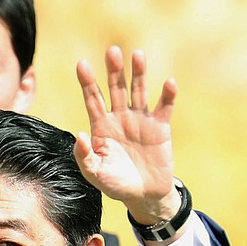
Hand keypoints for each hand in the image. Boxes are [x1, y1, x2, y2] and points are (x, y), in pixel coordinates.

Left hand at [73, 46, 180, 225]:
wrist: (143, 194)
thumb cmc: (114, 183)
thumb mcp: (95, 173)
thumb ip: (84, 156)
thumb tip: (78, 135)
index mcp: (101, 127)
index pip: (93, 100)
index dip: (87, 82)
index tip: (82, 64)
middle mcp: (120, 118)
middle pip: (116, 89)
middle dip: (114, 71)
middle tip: (112, 51)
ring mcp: (140, 120)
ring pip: (139, 91)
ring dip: (139, 74)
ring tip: (137, 55)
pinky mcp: (160, 126)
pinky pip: (164, 107)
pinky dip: (167, 95)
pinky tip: (169, 83)